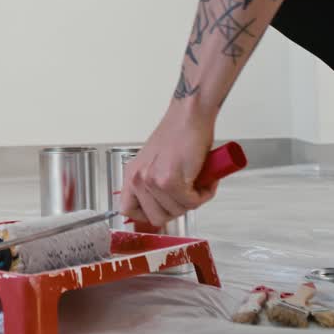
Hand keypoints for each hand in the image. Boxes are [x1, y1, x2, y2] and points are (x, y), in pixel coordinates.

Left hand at [120, 102, 217, 226]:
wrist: (190, 116)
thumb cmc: (179, 135)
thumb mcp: (155, 163)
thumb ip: (153, 185)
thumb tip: (164, 207)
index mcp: (132, 174)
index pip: (128, 210)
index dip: (148, 215)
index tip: (163, 210)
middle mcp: (138, 179)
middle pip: (157, 217)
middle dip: (178, 210)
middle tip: (188, 195)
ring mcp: (153, 181)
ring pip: (177, 211)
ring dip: (193, 200)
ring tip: (198, 182)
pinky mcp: (171, 180)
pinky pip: (192, 202)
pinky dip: (204, 195)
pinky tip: (205, 180)